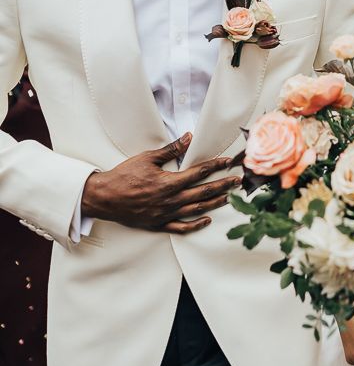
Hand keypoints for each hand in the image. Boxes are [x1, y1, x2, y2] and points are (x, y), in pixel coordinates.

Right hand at [81, 133, 240, 233]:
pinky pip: (180, 227)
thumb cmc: (123, 176)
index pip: (199, 173)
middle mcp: (170, 200)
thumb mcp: (147, 158)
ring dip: (215, 203)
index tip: (228, 162)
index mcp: (168, 183)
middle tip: (238, 181)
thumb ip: (170, 149)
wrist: (102, 198)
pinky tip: (207, 220)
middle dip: (223, 185)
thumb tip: (188, 137)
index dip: (215, 166)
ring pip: (196, 210)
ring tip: (229, 198)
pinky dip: (195, 225)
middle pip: (203, 192)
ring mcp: (165, 214)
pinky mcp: (158, 224)